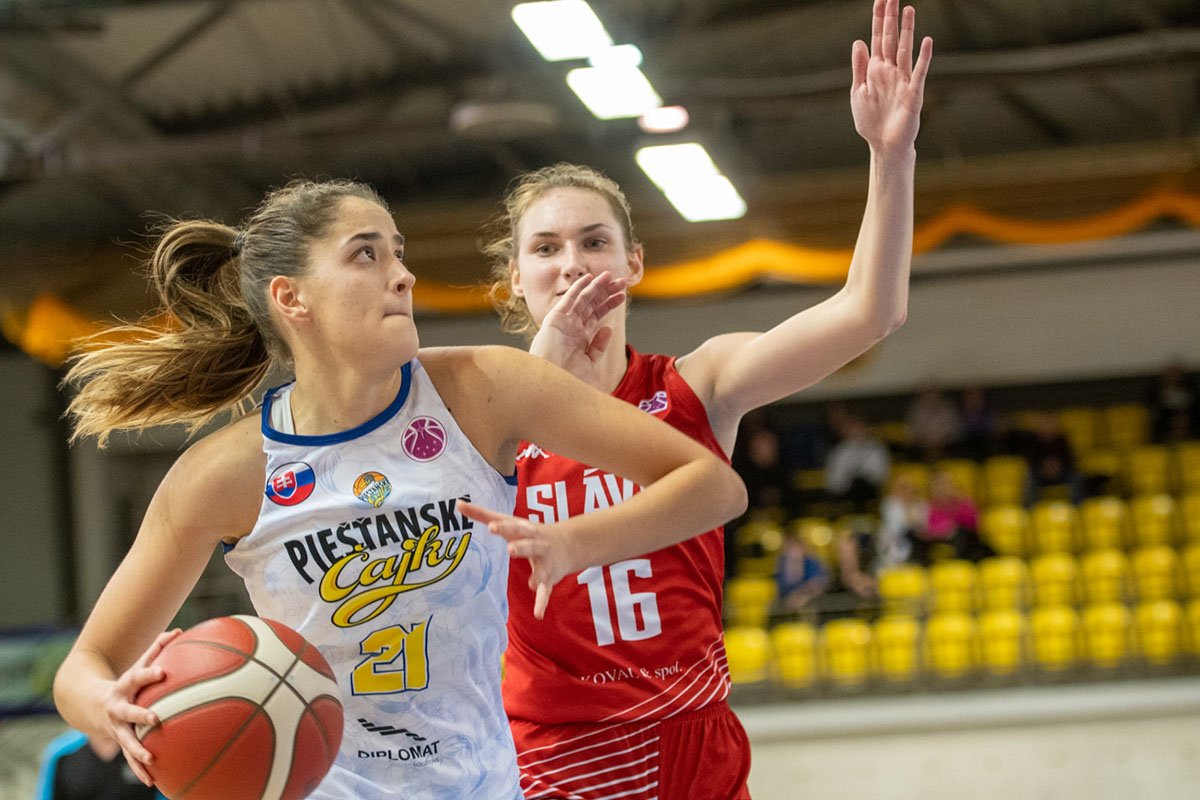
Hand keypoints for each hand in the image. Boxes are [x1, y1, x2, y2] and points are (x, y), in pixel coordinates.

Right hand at [102, 629, 179, 784]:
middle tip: (156, 718)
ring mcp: (116, 727)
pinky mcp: (118, 741)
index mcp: (124, 686)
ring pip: (126, 740)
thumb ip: (157, 648)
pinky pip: (130, 757)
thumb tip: (178, 630)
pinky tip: (152, 782)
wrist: (88, 703)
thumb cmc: (125, 681)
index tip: (163, 672)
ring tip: (151, 759)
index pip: (137, 677)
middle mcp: (118, 707)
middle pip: (128, 711)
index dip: (149, 674)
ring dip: (137, 750)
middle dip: (140, 714)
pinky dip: (140, 770)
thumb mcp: (136, 664)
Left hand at [458, 500, 573, 618]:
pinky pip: (545, 591)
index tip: (491, 526)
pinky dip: (542, 602)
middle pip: (530, 544)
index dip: (503, 526)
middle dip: (522, 546)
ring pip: (541, 569)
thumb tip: (458, 503)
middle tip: (511, 549)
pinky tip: (538, 614)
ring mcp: (545, 562)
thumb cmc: (530, 532)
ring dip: (537, 575)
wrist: (570, 543)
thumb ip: (483, 514)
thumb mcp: (510, 522)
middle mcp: (537, 544)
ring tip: (532, 583)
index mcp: (525, 530)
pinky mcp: (549, 578)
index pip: (513, 526)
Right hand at [529, 272, 626, 381]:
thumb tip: (609, 329)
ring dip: (596, 286)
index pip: (597, 315)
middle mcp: (572, 327)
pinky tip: (589, 278)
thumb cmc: (569, 379)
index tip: (622, 296)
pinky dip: (578, 288)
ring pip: (583, 299)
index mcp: (580, 337)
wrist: (551, 383)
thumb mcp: (590, 363)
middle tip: (621, 282)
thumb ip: (599, 347)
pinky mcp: (555, 319)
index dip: (609, 304)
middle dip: (606, 292)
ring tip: (610, 276)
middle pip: (592, 304)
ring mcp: (563, 322)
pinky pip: (568, 300)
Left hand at [850, 0, 932, 155]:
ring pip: (904, 50)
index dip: (878, 19)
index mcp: (875, 69)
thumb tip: (858, 41)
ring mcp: (903, 80)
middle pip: (890, 38)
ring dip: (906, 31)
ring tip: (908, 9)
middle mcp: (890, 70)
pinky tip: (927, 41)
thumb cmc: (871, 120)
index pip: (877, 38)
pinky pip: (919, 73)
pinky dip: (923, 58)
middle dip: (890, 17)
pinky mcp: (913, 94)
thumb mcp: (858, 92)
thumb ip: (859, 67)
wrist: (883, 145)